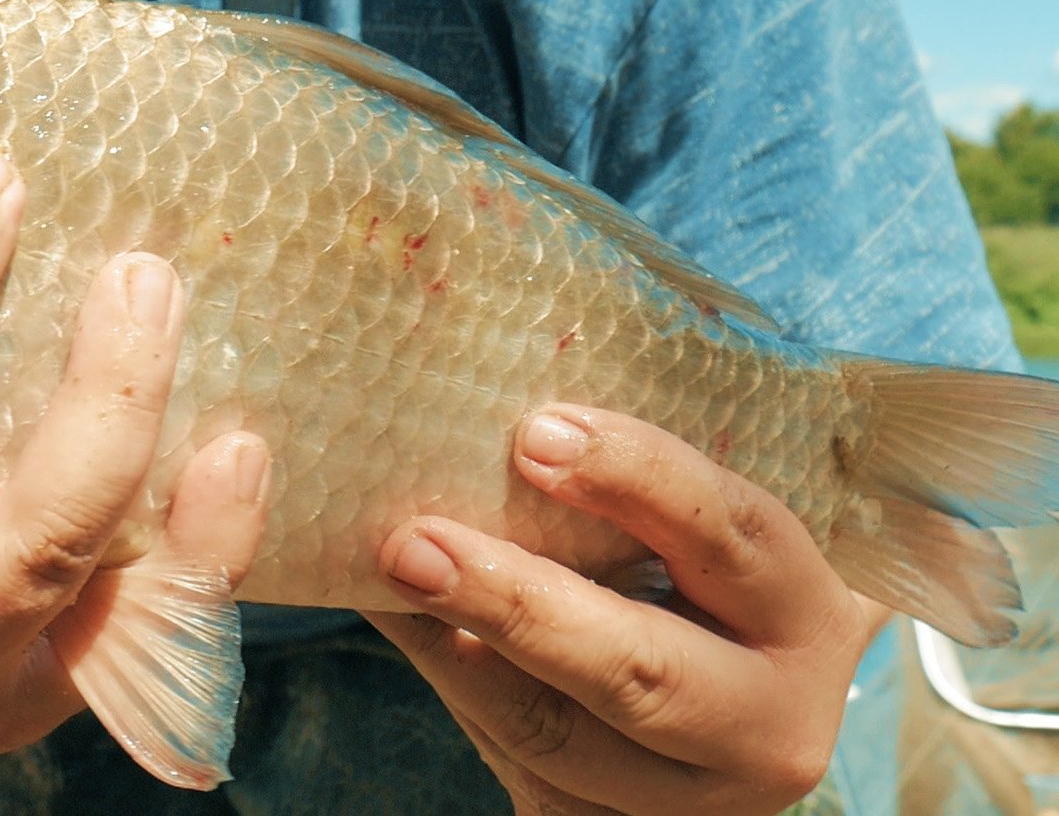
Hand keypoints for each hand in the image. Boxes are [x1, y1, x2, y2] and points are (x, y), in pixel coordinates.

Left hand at [364, 405, 872, 815]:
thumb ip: (644, 479)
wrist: (735, 709)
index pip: (730, 532)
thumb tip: (505, 412)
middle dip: (517, 605)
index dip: (637, 480)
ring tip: (385, 576)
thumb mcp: (712, 526)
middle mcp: (766, 721)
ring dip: (456, 654)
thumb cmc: (707, 578)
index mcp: (805, 611)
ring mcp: (689, 797)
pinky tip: (397, 620)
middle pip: (638, 669)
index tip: (537, 434)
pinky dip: (448, 685)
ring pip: (556, 736)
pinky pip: (515, 766)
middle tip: (415, 544)